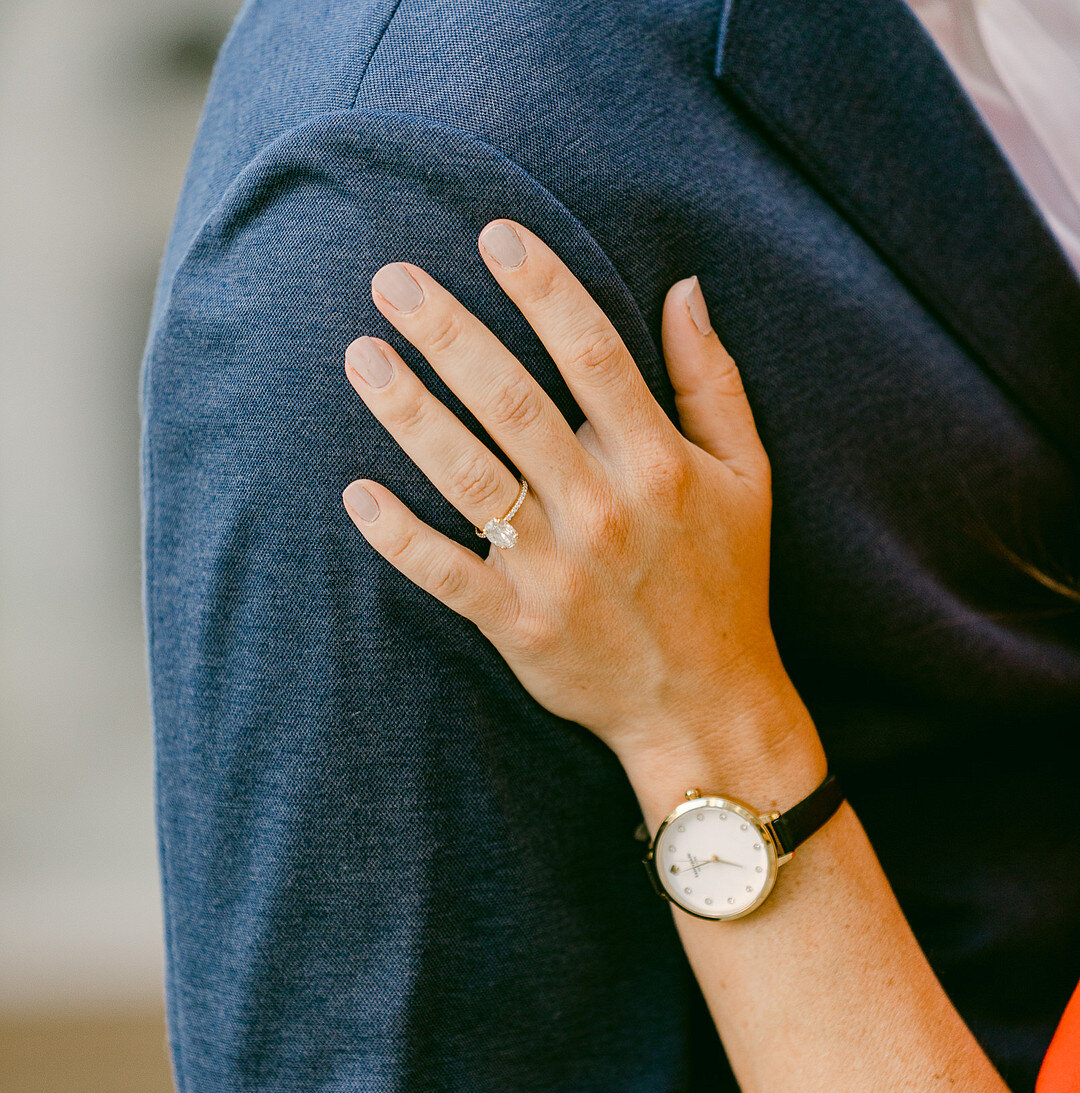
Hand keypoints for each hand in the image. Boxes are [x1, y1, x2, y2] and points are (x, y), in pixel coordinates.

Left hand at [341, 221, 820, 801]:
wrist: (704, 706)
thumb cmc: (726, 583)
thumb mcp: (747, 478)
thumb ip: (711, 382)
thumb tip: (685, 288)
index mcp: (660, 463)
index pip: (593, 353)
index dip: (542, 288)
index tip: (494, 234)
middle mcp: (606, 509)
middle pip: (514, 402)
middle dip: (450, 334)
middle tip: (392, 280)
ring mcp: (558, 570)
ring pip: (471, 478)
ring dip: (410, 413)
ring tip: (361, 357)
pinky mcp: (520, 625)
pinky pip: (448, 574)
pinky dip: (401, 537)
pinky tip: (356, 492)